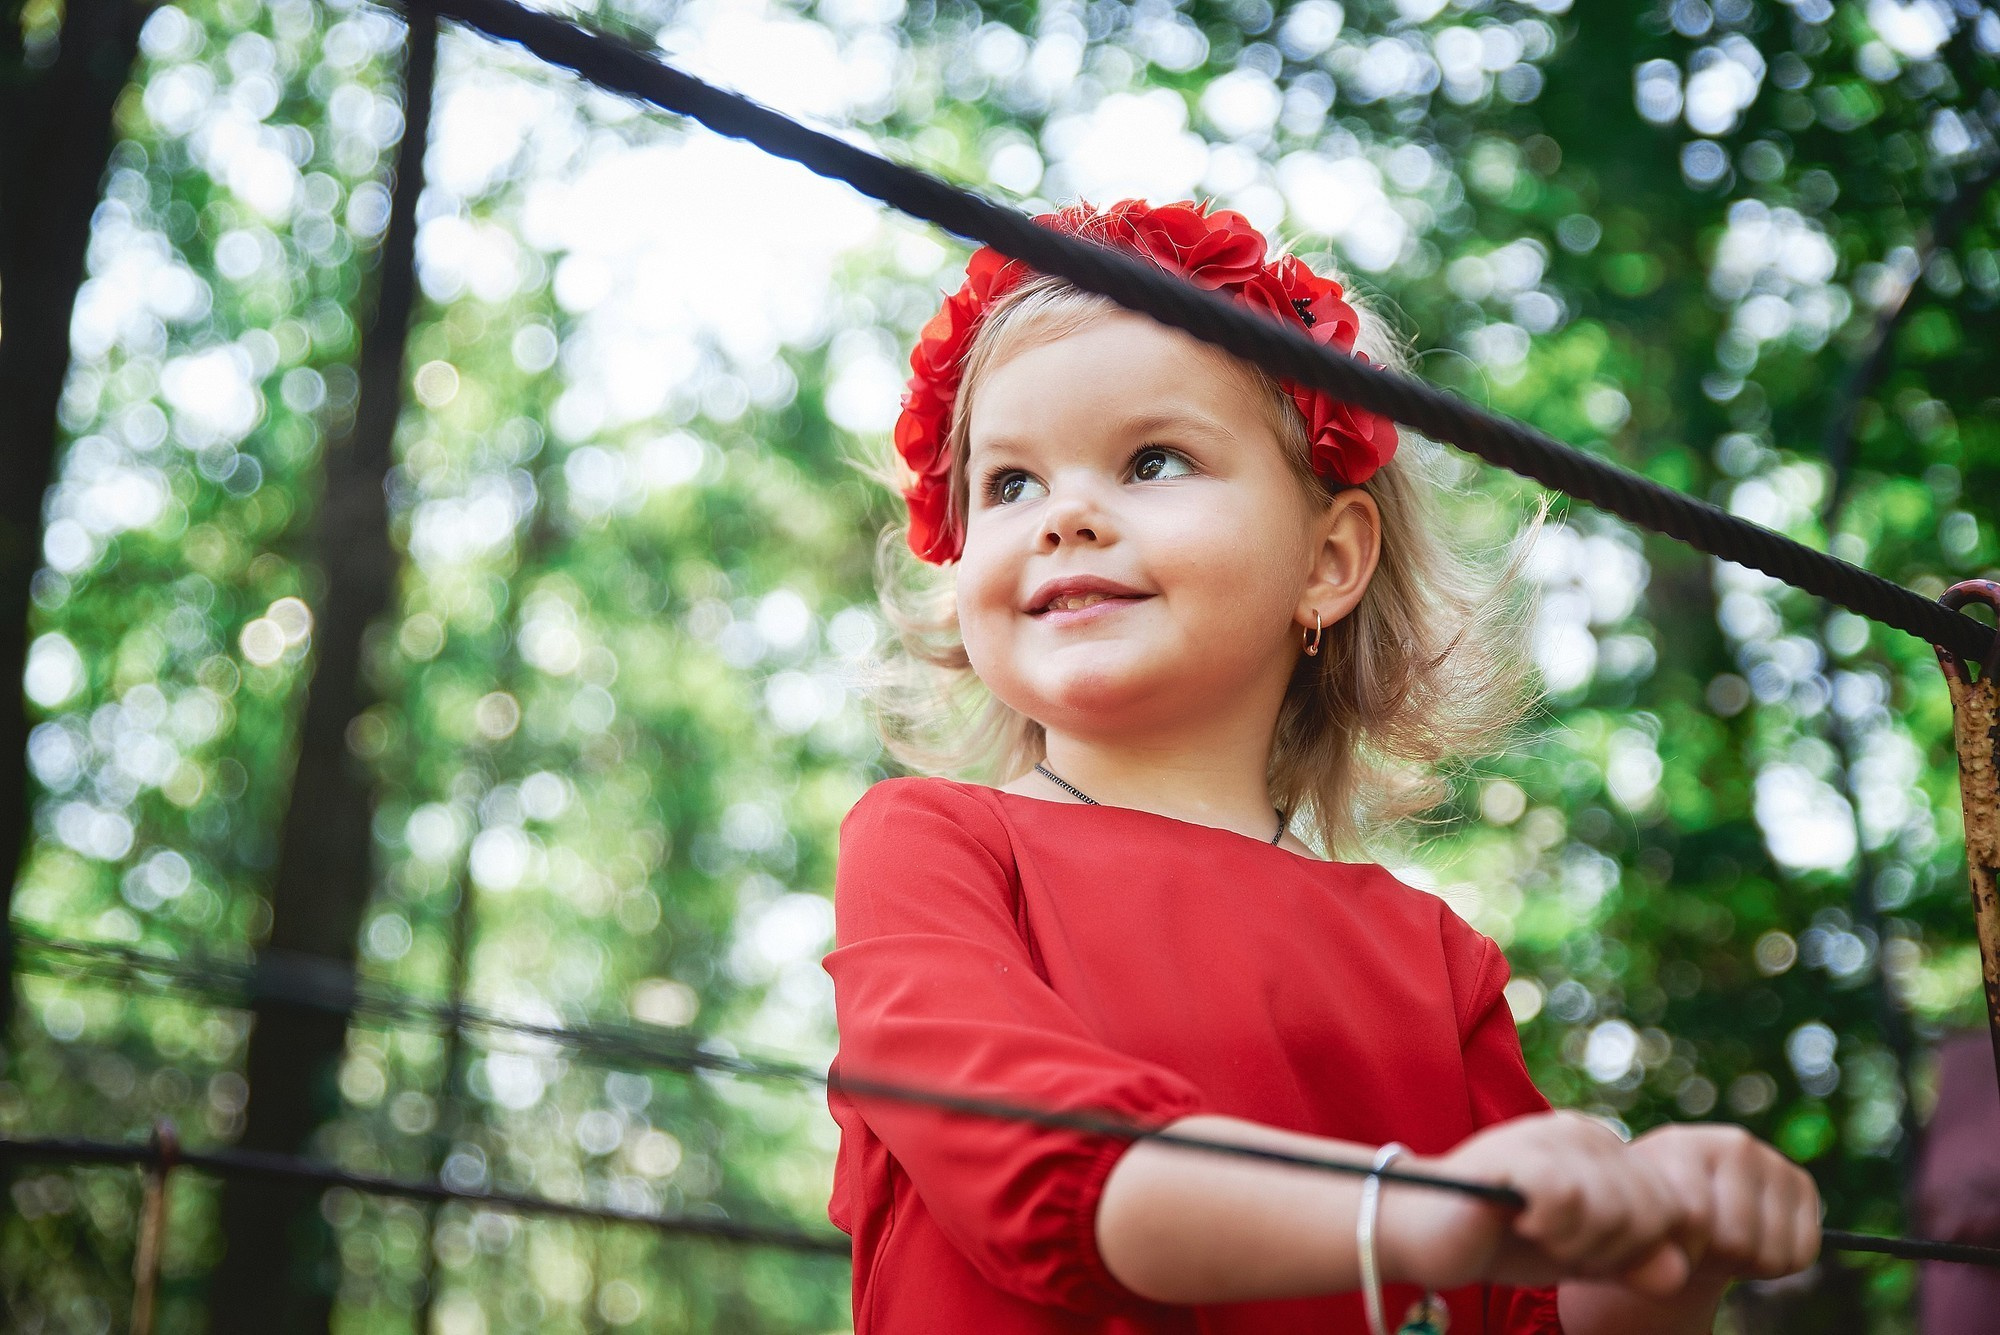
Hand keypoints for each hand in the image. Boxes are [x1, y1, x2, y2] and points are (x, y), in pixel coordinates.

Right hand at [1378, 1110, 1691, 1298]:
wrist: (1423, 1232)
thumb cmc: (1502, 1241)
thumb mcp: (1583, 1258)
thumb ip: (1633, 1263)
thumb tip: (1680, 1274)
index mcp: (1606, 1148)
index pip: (1674, 1210)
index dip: (1639, 1250)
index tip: (1585, 1253)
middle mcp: (1585, 1131)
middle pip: (1654, 1212)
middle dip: (1613, 1250)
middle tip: (1557, 1243)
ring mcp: (1550, 1135)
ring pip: (1616, 1208)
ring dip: (1578, 1242)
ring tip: (1535, 1231)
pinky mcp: (1519, 1151)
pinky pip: (1569, 1201)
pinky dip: (1549, 1228)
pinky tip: (1518, 1221)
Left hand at [1628, 1123, 1820, 1280]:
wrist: (1682, 1207)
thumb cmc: (1656, 1218)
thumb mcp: (1641, 1223)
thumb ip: (1655, 1229)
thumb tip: (1692, 1229)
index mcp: (1682, 1145)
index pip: (1695, 1217)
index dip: (1680, 1252)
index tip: (1664, 1245)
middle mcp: (1735, 1144)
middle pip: (1736, 1241)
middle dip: (1714, 1257)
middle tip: (1696, 1244)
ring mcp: (1772, 1161)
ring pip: (1770, 1254)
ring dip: (1742, 1263)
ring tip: (1718, 1242)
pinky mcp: (1802, 1185)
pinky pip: (1801, 1254)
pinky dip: (1775, 1265)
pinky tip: (1751, 1242)